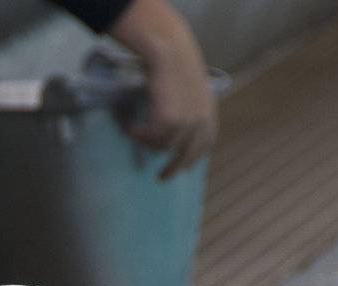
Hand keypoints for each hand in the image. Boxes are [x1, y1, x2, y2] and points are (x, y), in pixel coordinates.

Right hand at [108, 0, 216, 178]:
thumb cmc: (178, 67)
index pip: (204, 146)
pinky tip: (127, 127)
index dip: (192, 158)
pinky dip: (135, 134)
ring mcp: (185, 125)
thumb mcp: (193, 92)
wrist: (171, 55)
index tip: (183, 168)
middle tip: (160, 178)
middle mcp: (200, 125)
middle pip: (185, 157)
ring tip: (132, 131)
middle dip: (172, 170)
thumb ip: (192, 111)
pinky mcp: (167, 123)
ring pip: (161, 147)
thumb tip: (179, 131)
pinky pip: (148, 138)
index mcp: (209, 116)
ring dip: (145, 141)